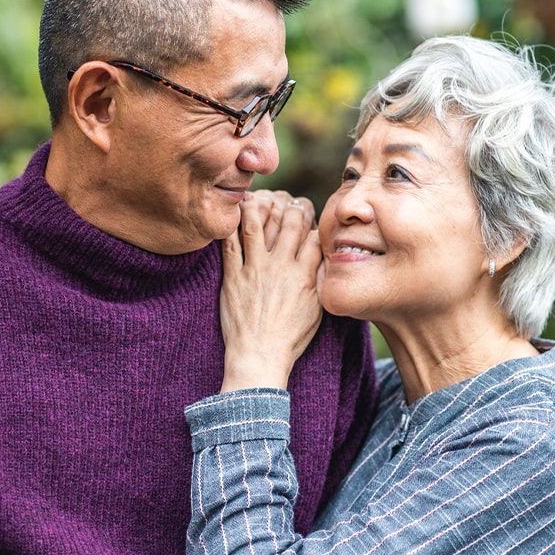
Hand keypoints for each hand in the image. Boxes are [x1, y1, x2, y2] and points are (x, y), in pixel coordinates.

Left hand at [219, 191, 323, 391]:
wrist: (259, 356)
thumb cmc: (290, 339)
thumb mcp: (317, 311)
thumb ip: (320, 281)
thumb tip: (324, 259)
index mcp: (304, 276)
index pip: (314, 236)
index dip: (314, 222)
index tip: (310, 217)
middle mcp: (281, 268)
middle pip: (289, 224)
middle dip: (292, 207)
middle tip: (289, 202)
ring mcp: (255, 271)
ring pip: (256, 226)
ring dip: (258, 207)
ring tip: (257, 197)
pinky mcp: (233, 278)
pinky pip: (230, 245)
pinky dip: (230, 227)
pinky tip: (232, 215)